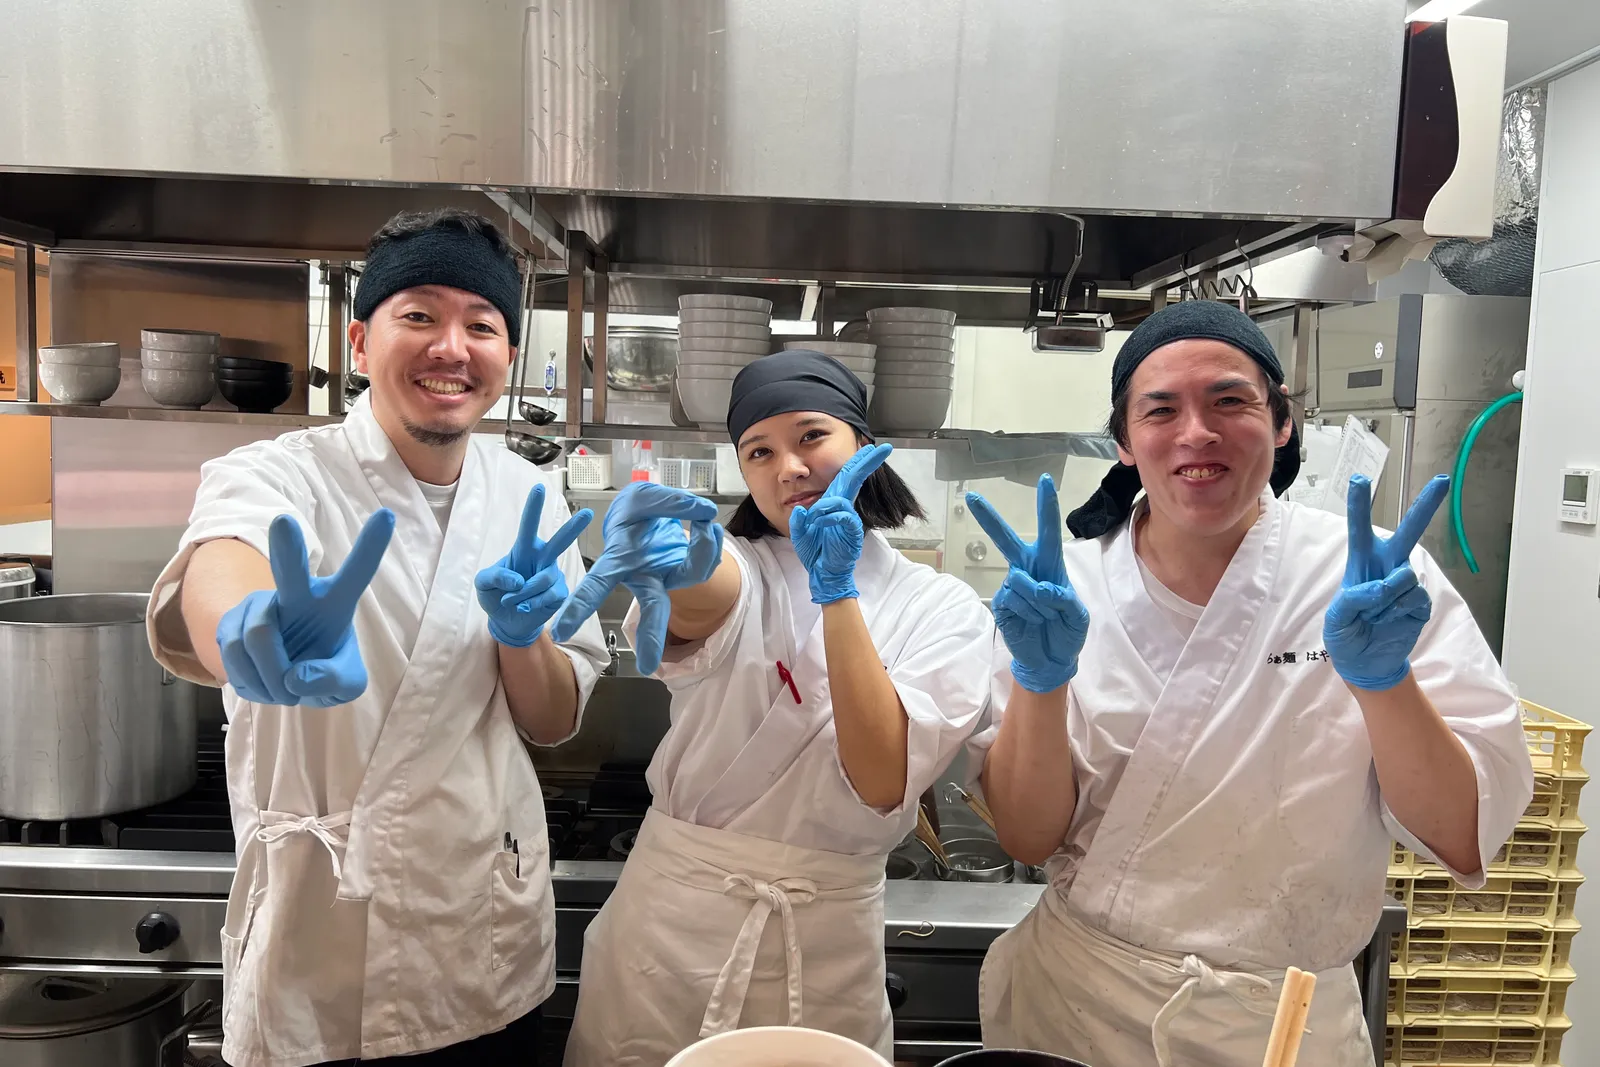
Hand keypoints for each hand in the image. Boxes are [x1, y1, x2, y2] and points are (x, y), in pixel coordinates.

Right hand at [216, 509, 394, 707]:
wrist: (281, 680)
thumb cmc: (323, 670)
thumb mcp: (345, 685)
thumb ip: (333, 682)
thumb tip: (297, 677)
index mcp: (335, 602)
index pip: (357, 573)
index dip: (371, 547)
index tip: (386, 516)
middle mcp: (296, 595)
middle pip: (291, 571)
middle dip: (287, 548)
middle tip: (284, 522)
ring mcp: (260, 605)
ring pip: (258, 637)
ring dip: (271, 677)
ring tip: (283, 686)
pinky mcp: (230, 621)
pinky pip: (234, 653)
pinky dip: (251, 681)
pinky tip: (260, 682)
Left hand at [476, 484, 592, 647]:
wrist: (507, 622)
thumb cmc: (496, 596)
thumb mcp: (483, 583)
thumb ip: (494, 576)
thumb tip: (517, 579)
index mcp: (523, 550)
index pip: (528, 526)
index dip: (533, 508)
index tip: (540, 488)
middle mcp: (542, 559)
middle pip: (559, 542)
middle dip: (573, 528)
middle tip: (588, 513)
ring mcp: (552, 576)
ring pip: (544, 578)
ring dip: (524, 593)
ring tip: (512, 601)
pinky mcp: (559, 594)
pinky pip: (550, 596)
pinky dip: (534, 603)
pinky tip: (526, 607)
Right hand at [550, 482, 723, 673]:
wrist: (653, 516)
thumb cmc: (637, 512)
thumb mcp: (644, 498)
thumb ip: (670, 503)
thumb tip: (704, 514)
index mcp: (619, 560)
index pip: (597, 585)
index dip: (580, 606)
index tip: (562, 632)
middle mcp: (645, 575)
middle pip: (651, 608)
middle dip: (650, 635)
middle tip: (647, 665)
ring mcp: (670, 576)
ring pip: (692, 575)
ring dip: (704, 547)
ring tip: (705, 519)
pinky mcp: (691, 569)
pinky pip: (707, 560)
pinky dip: (712, 539)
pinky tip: (708, 524)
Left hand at [790, 443, 892, 603]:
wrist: (822, 573)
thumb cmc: (815, 552)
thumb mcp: (800, 534)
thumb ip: (799, 521)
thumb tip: (801, 510)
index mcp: (832, 503)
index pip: (846, 478)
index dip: (858, 462)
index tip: (871, 448)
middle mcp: (843, 508)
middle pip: (855, 478)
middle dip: (867, 462)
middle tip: (881, 448)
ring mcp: (849, 519)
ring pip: (839, 499)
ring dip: (823, 507)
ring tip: (814, 522)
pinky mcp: (852, 531)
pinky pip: (843, 515)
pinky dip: (829, 517)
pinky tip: (820, 524)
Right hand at [967, 475, 1088, 692]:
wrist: (1051, 660)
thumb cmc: (1067, 632)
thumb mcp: (1077, 616)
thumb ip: (1064, 598)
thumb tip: (1040, 588)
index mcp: (1050, 565)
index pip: (1049, 531)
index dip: (1047, 507)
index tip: (1046, 481)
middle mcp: (1027, 570)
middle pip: (1007, 540)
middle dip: (989, 518)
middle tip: (972, 497)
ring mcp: (1011, 586)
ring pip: (1022, 581)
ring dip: (1040, 603)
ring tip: (1045, 617)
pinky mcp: (1001, 603)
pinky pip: (1014, 598)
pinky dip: (1028, 612)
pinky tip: (1031, 622)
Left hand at [1324, 473, 1448, 690]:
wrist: (1367, 663)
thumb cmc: (1346, 635)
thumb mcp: (1336, 620)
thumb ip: (1353, 599)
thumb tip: (1383, 585)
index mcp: (1361, 563)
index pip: (1359, 529)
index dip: (1359, 505)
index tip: (1359, 479)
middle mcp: (1387, 566)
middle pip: (1407, 532)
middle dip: (1426, 506)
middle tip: (1442, 480)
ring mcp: (1406, 583)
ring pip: (1404, 576)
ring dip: (1386, 600)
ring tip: (1375, 616)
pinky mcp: (1421, 602)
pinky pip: (1414, 597)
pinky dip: (1398, 612)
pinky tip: (1390, 621)